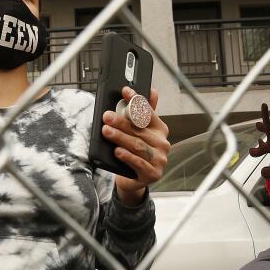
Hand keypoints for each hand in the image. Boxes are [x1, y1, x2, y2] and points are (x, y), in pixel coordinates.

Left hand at [103, 86, 169, 206]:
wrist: (132, 179)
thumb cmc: (135, 151)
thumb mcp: (139, 131)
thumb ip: (144, 112)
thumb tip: (152, 90)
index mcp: (160, 129)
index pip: (148, 112)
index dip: (137, 101)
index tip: (125, 91)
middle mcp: (162, 143)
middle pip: (139, 130)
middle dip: (122, 122)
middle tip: (107, 116)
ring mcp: (159, 159)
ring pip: (137, 145)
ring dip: (120, 138)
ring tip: (107, 131)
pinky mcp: (153, 173)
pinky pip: (138, 163)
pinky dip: (127, 156)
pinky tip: (117, 151)